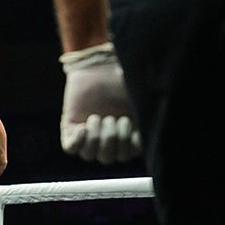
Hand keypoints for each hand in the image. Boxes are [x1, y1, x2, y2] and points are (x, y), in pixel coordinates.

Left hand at [59, 42, 141, 163]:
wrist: (97, 66)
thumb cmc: (120, 80)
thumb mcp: (139, 97)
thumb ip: (146, 111)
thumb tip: (154, 124)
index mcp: (126, 135)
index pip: (128, 154)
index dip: (130, 145)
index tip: (132, 127)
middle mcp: (107, 139)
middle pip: (108, 158)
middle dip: (112, 139)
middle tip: (113, 118)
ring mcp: (88, 135)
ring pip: (90, 155)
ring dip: (96, 138)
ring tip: (98, 117)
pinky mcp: (71, 129)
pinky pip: (70, 148)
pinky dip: (77, 141)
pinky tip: (83, 127)